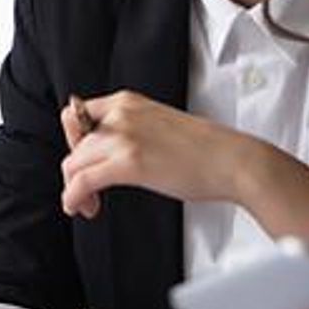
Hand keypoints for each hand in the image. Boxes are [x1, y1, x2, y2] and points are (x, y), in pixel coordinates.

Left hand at [59, 90, 256, 217]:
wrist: (235, 161)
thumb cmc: (205, 149)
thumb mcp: (155, 124)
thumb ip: (128, 129)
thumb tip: (104, 151)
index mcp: (125, 101)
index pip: (76, 115)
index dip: (74, 141)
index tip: (83, 161)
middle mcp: (120, 114)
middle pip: (74, 144)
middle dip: (74, 170)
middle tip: (85, 191)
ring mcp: (123, 137)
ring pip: (74, 163)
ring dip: (73, 188)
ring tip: (86, 204)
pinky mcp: (129, 163)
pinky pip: (83, 180)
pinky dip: (73, 196)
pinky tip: (79, 207)